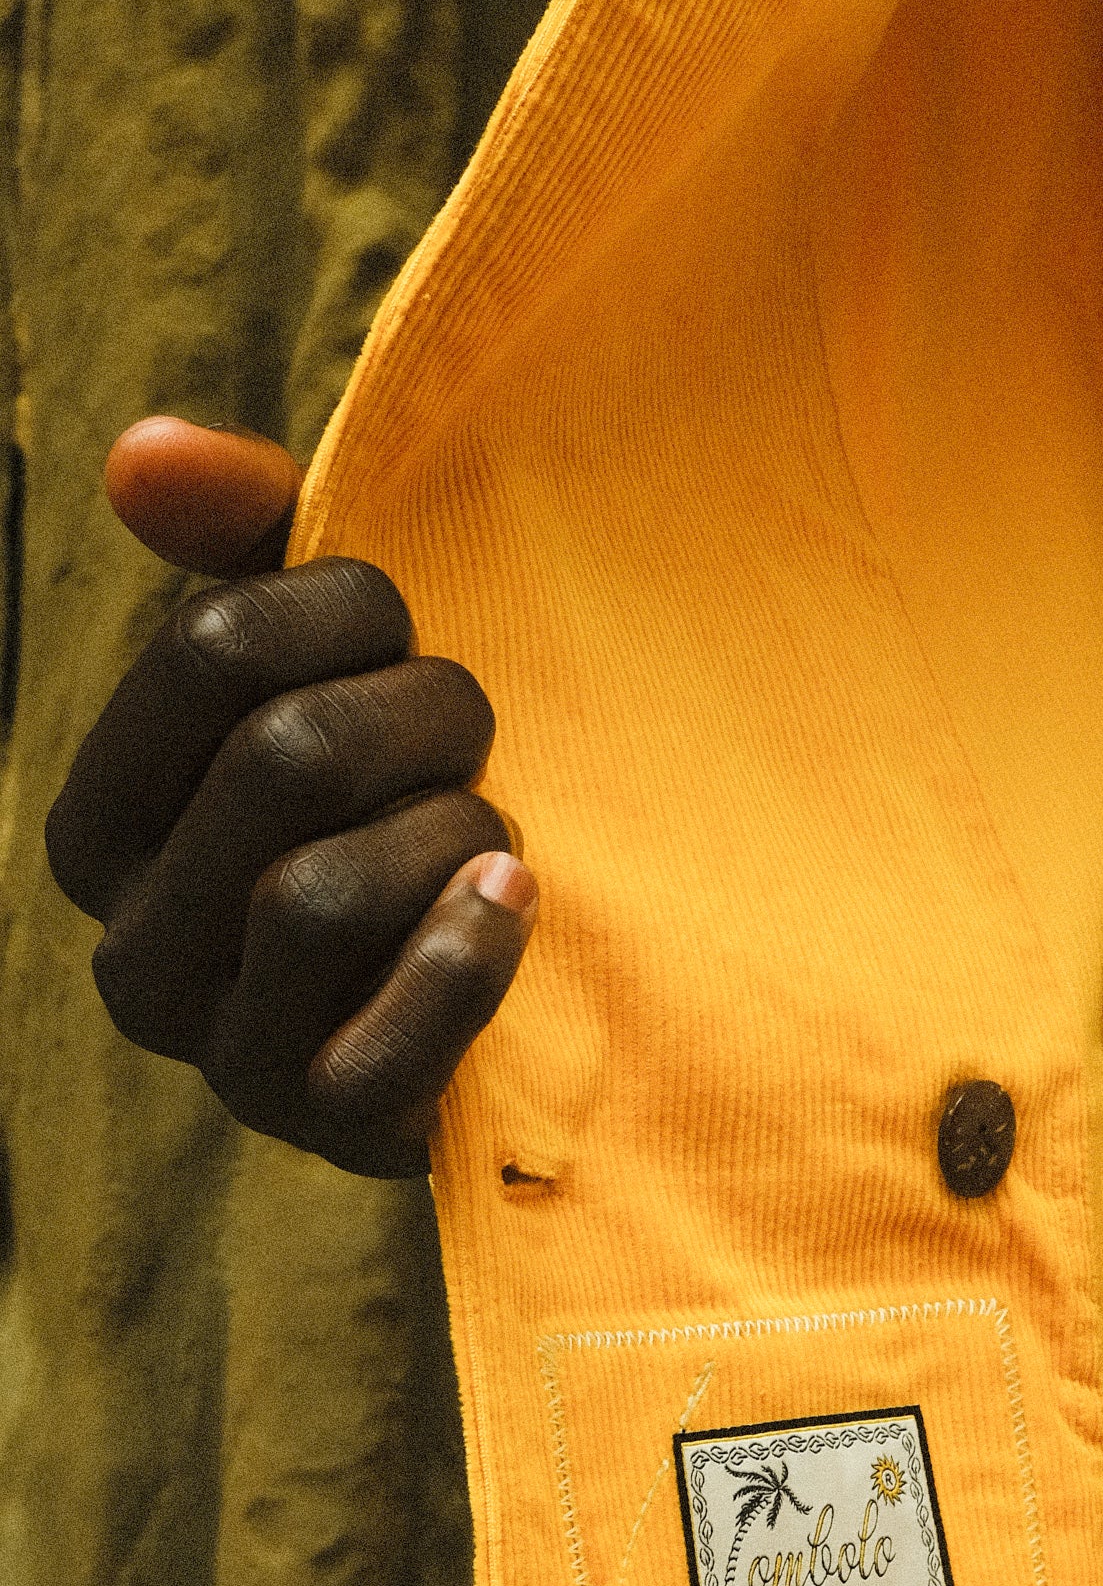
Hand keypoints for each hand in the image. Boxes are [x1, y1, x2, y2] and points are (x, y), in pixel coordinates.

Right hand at [46, 417, 535, 1177]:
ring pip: (327, 891)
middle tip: (479, 726)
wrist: (503, 1009)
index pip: (211, 647)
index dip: (347, 609)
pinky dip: (466, 959)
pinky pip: (384, 1047)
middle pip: (285, 760)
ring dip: (454, 832)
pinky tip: (518, 902)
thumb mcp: (324, 663)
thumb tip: (148, 455)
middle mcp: (132, 952)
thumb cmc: (398, 811)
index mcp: (101, 824)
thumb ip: (242, 540)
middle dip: (423, 716)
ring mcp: (223, 1058)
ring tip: (495, 832)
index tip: (405, 628)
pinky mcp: (328, 1131)